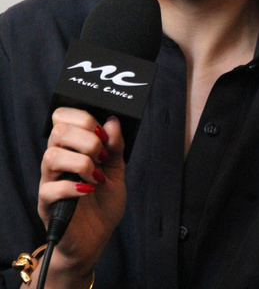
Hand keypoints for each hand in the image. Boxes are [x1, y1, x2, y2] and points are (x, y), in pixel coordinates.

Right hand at [38, 107, 125, 279]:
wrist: (96, 237)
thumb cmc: (103, 201)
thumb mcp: (117, 169)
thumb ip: (115, 146)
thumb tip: (112, 121)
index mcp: (72, 146)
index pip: (63, 116)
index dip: (84, 118)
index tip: (104, 134)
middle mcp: (58, 159)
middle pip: (58, 131)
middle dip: (87, 139)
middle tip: (102, 156)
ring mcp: (50, 181)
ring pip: (52, 156)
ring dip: (81, 163)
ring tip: (96, 176)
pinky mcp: (47, 203)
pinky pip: (51, 188)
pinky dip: (74, 187)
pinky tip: (89, 190)